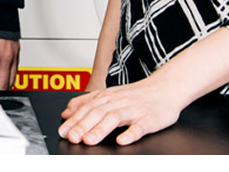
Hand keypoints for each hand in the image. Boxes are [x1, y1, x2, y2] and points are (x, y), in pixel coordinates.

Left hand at [58, 78, 182, 145]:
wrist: (165, 88)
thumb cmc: (136, 95)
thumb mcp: (109, 94)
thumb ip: (87, 102)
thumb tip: (67, 112)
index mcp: (107, 97)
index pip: (87, 108)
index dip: (74, 120)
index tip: (63, 131)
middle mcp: (118, 101)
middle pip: (97, 113)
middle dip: (83, 126)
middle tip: (72, 137)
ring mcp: (133, 109)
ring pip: (115, 118)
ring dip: (101, 130)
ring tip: (89, 140)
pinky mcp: (149, 118)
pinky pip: (139, 126)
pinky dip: (130, 133)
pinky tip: (122, 140)